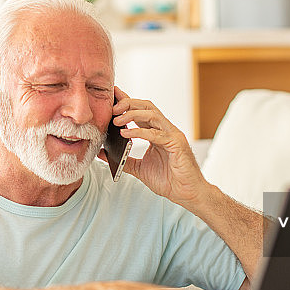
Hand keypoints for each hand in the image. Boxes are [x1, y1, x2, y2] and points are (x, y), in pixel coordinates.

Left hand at [105, 87, 206, 205]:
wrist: (187, 193)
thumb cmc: (168, 180)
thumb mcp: (139, 168)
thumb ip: (123, 159)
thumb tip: (102, 153)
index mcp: (157, 133)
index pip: (141, 111)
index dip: (127, 101)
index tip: (113, 95)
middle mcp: (165, 130)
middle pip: (147, 107)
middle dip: (128, 103)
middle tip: (112, 108)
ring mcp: (172, 135)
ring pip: (152, 115)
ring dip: (132, 114)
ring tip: (117, 120)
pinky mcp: (177, 144)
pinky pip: (156, 134)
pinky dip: (139, 132)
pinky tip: (126, 134)